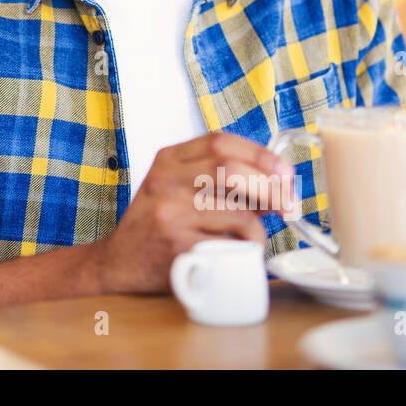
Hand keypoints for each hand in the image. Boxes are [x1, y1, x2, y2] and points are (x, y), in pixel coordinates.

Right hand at [88, 131, 293, 293]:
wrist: (118, 263)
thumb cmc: (156, 224)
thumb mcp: (175, 187)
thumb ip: (215, 179)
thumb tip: (275, 183)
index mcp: (167, 160)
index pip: (220, 142)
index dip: (260, 155)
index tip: (284, 174)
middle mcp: (164, 181)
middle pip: (230, 170)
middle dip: (270, 187)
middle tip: (286, 205)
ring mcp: (168, 214)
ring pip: (237, 212)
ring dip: (259, 229)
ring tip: (253, 238)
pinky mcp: (176, 247)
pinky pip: (229, 246)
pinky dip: (243, 252)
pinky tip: (236, 255)